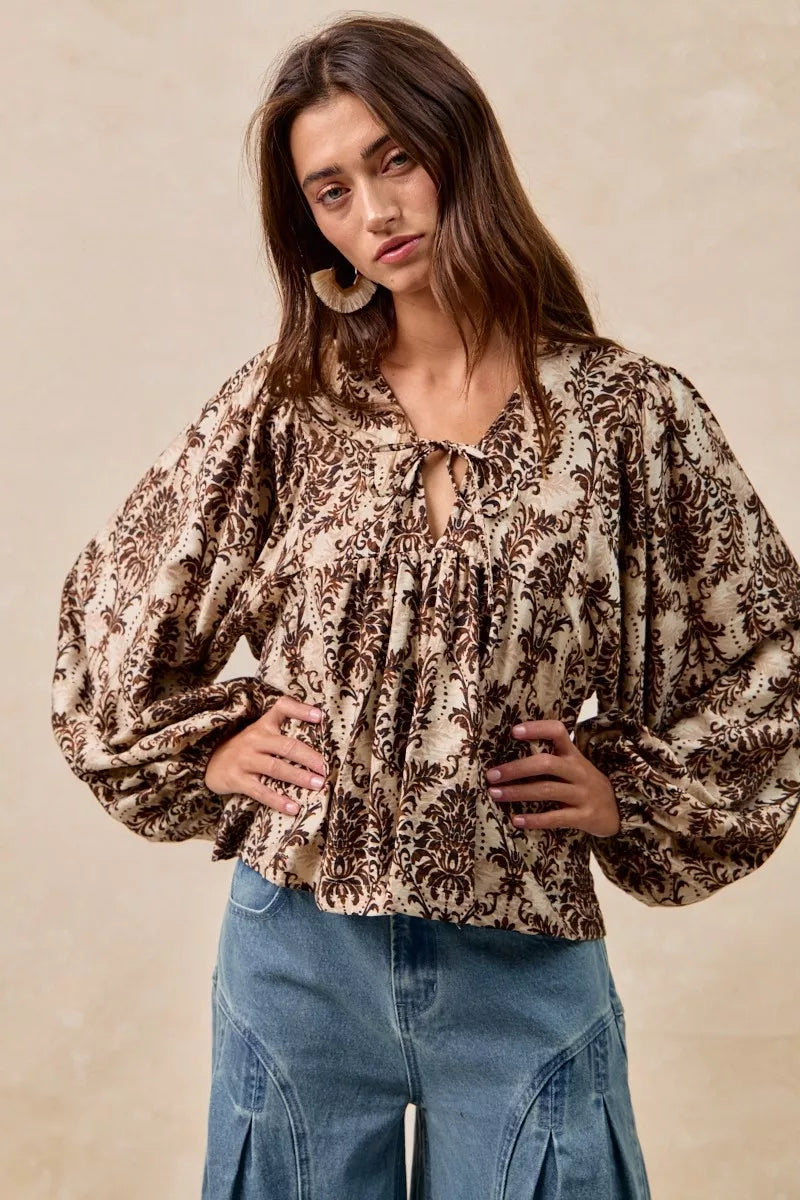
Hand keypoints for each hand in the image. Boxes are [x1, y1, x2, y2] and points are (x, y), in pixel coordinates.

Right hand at [204, 693, 326, 815]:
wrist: (209, 763)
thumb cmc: (245, 748)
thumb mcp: (259, 732)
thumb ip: (282, 730)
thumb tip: (319, 732)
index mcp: (263, 725)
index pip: (282, 708)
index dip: (300, 710)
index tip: (320, 716)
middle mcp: (255, 740)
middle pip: (286, 746)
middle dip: (309, 757)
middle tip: (325, 768)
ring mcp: (245, 760)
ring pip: (276, 768)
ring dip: (299, 777)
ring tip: (318, 785)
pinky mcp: (237, 780)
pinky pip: (261, 791)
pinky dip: (278, 801)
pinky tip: (293, 808)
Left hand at [485, 719, 620, 836]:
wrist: (618, 810)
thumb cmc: (584, 784)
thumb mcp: (573, 766)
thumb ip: (550, 758)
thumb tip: (507, 755)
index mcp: (573, 755)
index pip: (558, 732)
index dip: (537, 729)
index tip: (514, 731)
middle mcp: (578, 771)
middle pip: (546, 764)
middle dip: (516, 769)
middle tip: (491, 775)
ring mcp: (583, 794)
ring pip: (547, 790)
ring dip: (517, 792)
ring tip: (495, 794)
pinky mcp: (584, 817)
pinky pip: (556, 818)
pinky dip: (534, 820)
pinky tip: (516, 820)